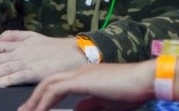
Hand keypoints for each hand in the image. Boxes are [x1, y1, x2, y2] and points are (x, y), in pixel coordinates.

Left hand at [0, 30, 86, 86]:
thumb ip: (13, 36)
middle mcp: (20, 50)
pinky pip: (19, 75)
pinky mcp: (37, 70)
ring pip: (2, 67)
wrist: (75, 52)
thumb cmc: (53, 47)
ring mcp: (28, 60)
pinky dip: (7, 79)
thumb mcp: (32, 36)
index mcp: (18, 43)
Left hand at [18, 62, 153, 110]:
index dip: (44, 97)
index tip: (35, 110)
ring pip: (48, 84)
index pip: (57, 84)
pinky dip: (44, 101)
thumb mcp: (106, 103)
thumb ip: (90, 106)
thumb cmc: (131, 91)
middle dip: (33, 98)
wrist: (144, 80)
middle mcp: (78, 72)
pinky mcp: (81, 80)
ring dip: (35, 100)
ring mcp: (79, 74)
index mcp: (84, 76)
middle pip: (48, 82)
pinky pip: (56, 90)